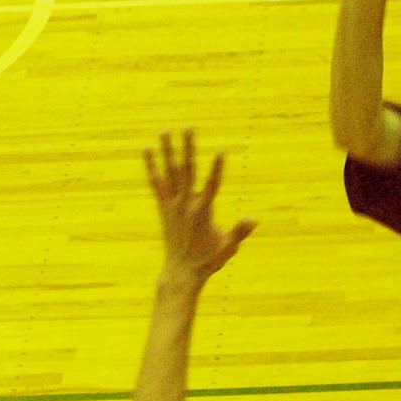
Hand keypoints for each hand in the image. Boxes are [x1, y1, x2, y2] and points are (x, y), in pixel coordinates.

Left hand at [142, 127, 255, 283]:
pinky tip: (147, 150)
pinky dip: (152, 167)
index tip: (220, 152)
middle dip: (188, 147)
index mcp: (202, 212)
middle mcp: (185, 205)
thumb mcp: (227, 249)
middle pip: (187, 170)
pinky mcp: (163, 209)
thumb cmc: (208, 261)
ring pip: (169, 172)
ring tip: (165, 131)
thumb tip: (254, 220)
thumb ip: (239, 233)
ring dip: (167, 151)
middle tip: (188, 127)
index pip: (211, 186)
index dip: (217, 169)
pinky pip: (156, 184)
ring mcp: (172, 206)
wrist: (180, 273)